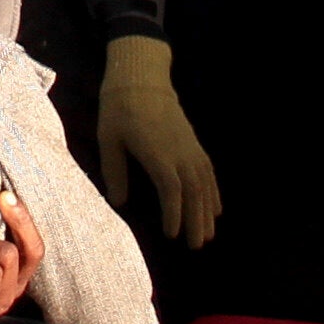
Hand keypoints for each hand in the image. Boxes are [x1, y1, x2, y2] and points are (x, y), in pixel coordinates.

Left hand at [93, 33, 222, 247]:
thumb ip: (114, 172)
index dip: (174, 213)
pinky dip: (213, 191)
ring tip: (207, 235)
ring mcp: (189, 146)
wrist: (141, 78)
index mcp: (157, 152)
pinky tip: (215, 208)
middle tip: (196, 245)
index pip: (171, 189)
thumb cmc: (119, 109)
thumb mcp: (108, 140)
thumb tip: (118, 202)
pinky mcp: (192, 142)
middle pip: (193, 190)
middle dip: (195, 220)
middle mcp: (179, 151)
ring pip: (204, 183)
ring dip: (207, 210)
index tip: (172, 234)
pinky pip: (208, 170)